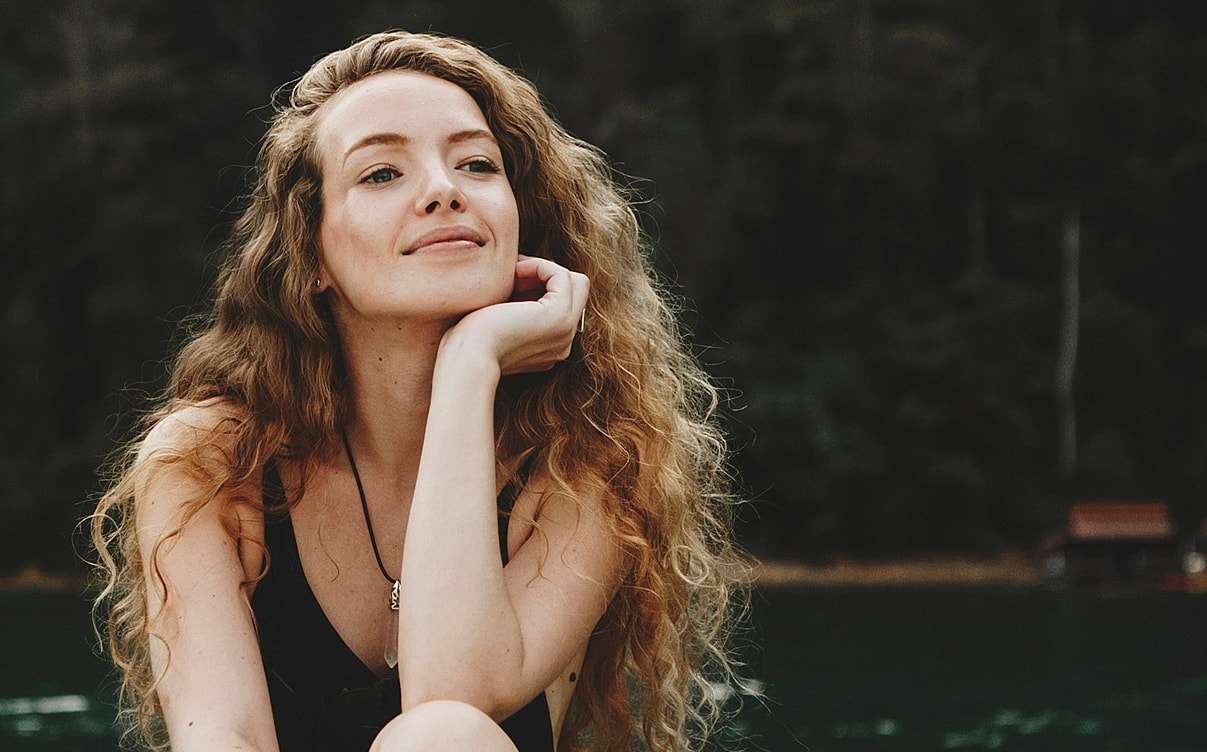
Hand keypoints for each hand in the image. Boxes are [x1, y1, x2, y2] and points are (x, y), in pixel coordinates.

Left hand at [442, 256, 588, 375]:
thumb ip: (512, 304)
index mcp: (550, 347)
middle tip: (513, 273)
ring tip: (511, 272)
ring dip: (541, 268)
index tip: (507, 280)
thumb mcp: (495, 319)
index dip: (537, 285)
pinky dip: (538, 265)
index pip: (560, 304)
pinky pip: (562, 276)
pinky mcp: (560, 316)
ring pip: (575, 282)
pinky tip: (513, 272)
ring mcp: (566, 331)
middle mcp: (564, 342)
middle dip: (546, 275)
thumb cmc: (468, 340)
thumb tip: (518, 274)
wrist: (466, 357)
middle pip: (575, 292)